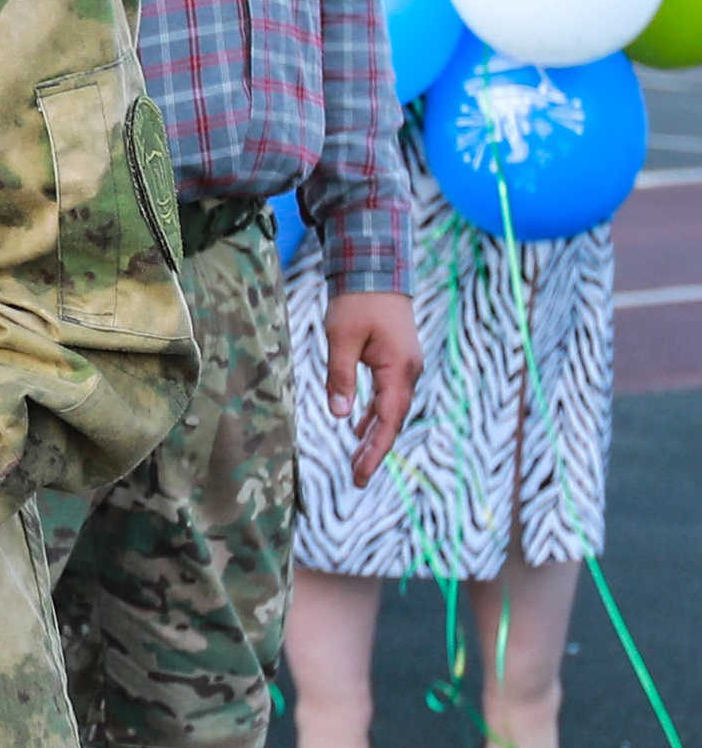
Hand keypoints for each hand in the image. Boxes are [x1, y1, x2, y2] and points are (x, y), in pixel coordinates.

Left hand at [324, 290, 420, 486]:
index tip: (360, 475)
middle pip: (393, 420)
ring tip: (356, 460)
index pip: (388, 420)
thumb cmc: (357, 302)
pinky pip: (388, 395)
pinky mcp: (397, 359)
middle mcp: (408, 371)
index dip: (375, 451)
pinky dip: (374, 414)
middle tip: (356, 478)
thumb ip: (339, 377)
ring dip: (374, 434)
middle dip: (375, 450)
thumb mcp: (341, 339)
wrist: (376, 268)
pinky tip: (360, 428)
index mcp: (398, 369)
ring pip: (391, 409)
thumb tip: (340, 416)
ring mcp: (405, 365)